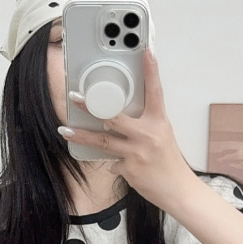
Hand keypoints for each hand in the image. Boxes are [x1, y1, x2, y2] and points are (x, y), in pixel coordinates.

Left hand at [58, 48, 196, 213]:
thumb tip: (118, 120)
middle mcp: (148, 135)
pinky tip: (122, 167)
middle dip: (92, 106)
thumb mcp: (162, 136)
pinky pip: (112, 163)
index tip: (146, 52)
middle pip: (114, 117)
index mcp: (159, 122)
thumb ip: (144, 125)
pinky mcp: (130, 169)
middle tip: (75, 97)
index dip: (151, 71)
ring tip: (64, 130)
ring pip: (103, 142)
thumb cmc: (169, 163)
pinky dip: (114, 164)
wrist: (177, 191)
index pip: (155, 91)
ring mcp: (137, 153)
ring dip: (82, 136)